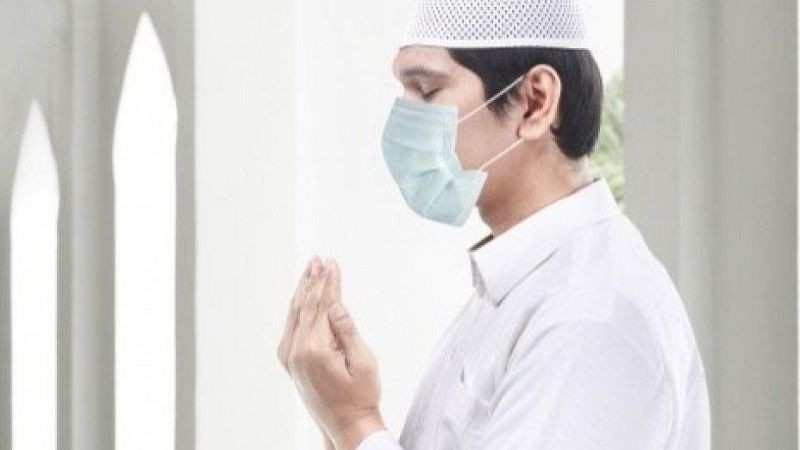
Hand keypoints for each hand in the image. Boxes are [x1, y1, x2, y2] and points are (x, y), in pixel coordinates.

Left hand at [277, 256, 385, 449]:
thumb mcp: (363, 362)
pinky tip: (303, 294)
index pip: (322, 305)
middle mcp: (296, 351)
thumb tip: (335, 305)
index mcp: (314, 350)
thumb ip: (347, 331)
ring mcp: (289, 356)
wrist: (346, 425)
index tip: (332, 263)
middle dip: (314, 280)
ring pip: (295, 312)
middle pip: (306, 305)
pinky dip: (298, 306)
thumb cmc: (360, 396)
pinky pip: (292, 324)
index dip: (329, 282)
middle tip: (320, 258)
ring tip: (311, 268)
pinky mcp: (289, 360)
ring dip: (304, 289)